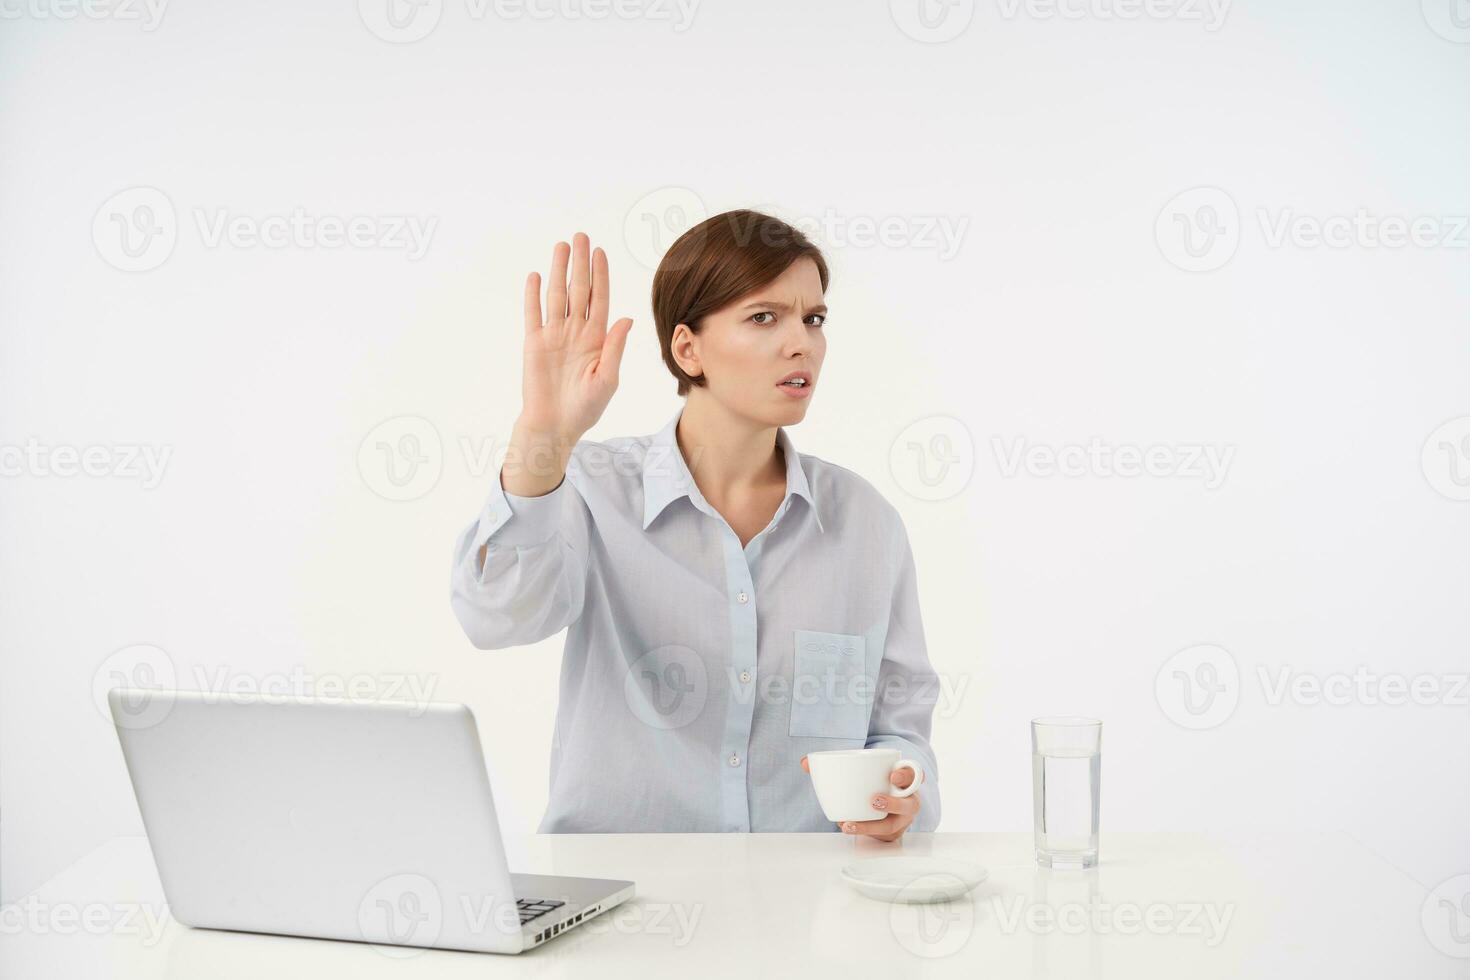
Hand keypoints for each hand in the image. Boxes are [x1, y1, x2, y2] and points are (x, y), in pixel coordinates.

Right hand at [518, 232, 633, 442]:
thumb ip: (615, 347)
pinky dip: (533, 294)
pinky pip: (533, 313)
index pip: (600, 298)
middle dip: (581, 263)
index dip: (601, 275)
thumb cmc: (585, 408)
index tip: (601, 252)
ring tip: (561, 246)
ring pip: (556, 295)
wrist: (554, 425)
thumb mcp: (608, 378)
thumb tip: (627, 318)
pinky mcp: (533, 343)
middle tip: (581, 236)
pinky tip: (536, 275)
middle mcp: (576, 331)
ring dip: (558, 270)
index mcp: (597, 338)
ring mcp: (554, 335)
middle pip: (578, 289)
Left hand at [800, 755, 924, 842]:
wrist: (879, 802)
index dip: (907, 775)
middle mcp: (907, 800)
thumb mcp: (861, 770)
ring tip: (850, 824)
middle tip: (874, 801)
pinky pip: (879, 837)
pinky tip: (846, 827)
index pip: (915, 774)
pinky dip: (862, 833)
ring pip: (893, 825)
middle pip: (910, 804)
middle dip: (894, 804)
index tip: (892, 774)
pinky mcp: (890, 833)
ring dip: (871, 826)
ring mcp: (901, 819)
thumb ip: (833, 764)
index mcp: (904, 779)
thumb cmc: (870, 782)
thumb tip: (805, 763)